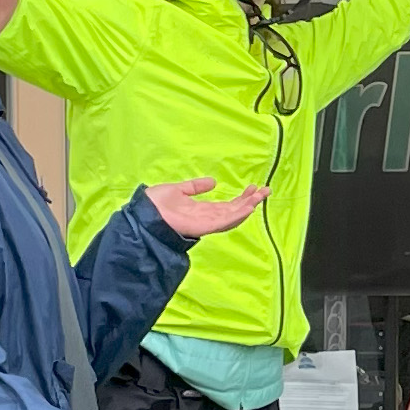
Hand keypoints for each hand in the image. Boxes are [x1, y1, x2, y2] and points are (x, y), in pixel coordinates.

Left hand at [144, 177, 266, 240]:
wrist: (143, 213)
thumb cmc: (155, 204)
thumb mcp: (179, 189)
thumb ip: (196, 187)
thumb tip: (213, 182)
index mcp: (202, 210)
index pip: (227, 206)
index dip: (242, 198)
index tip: (254, 187)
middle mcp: (206, 218)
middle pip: (234, 211)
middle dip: (251, 201)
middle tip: (266, 190)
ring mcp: (205, 224)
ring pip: (232, 217)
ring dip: (248, 207)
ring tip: (262, 196)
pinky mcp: (201, 227)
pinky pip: (223, 222)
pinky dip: (237, 216)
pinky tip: (248, 208)